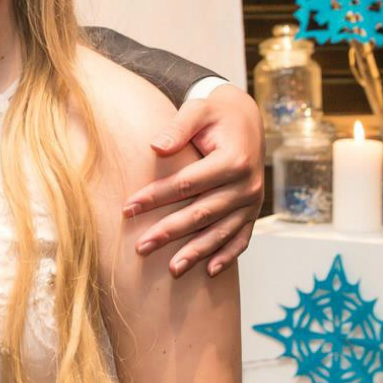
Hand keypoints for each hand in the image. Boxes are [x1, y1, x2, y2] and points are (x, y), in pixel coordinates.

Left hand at [123, 84, 264, 278]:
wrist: (247, 118)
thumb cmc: (216, 114)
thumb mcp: (198, 110)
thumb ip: (178, 128)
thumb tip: (155, 148)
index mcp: (234, 159)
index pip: (188, 183)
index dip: (157, 197)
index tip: (128, 208)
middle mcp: (248, 184)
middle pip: (202, 213)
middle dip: (170, 232)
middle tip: (140, 247)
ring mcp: (253, 200)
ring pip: (221, 231)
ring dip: (196, 252)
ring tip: (172, 269)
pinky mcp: (254, 210)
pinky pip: (241, 237)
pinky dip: (227, 255)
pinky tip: (209, 271)